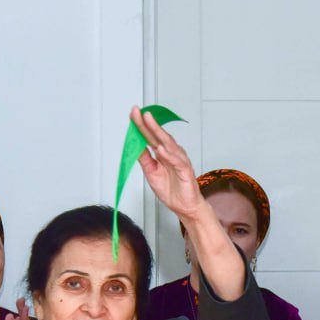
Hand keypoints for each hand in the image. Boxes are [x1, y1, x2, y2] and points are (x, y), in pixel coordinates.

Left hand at [131, 106, 207, 222]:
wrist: (185, 208)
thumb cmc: (172, 191)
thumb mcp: (151, 173)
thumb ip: (144, 158)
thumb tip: (134, 145)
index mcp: (162, 154)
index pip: (150, 136)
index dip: (141, 125)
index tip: (133, 114)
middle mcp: (171, 154)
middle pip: (158, 136)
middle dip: (149, 123)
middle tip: (140, 112)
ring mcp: (179, 161)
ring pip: (168, 144)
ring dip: (158, 132)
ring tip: (149, 122)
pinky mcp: (186, 171)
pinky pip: (177, 161)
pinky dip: (170, 155)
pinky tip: (162, 149)